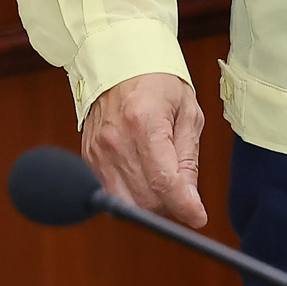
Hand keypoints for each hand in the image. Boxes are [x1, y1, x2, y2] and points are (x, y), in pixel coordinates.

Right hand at [80, 72, 205, 227]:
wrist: (120, 68)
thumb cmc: (160, 85)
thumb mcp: (188, 112)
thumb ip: (188, 157)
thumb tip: (190, 197)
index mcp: (144, 123)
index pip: (163, 179)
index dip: (183, 204)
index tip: (198, 217)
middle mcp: (115, 141)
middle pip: (144, 197)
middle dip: (170, 204)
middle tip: (184, 192)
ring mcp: (97, 153)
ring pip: (126, 202)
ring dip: (150, 204)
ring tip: (165, 184)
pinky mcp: (88, 161)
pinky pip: (111, 194)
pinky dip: (132, 196)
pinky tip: (144, 180)